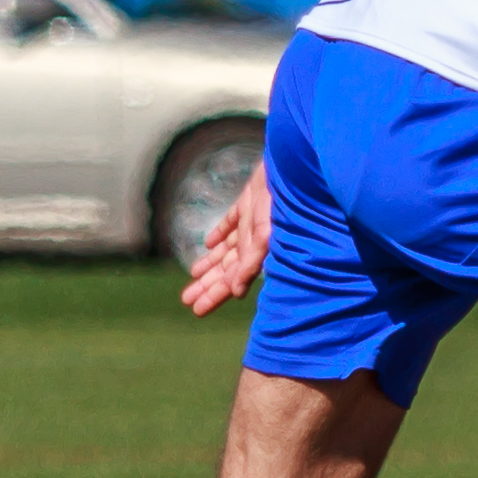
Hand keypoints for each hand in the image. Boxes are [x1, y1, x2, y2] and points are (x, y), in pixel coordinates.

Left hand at [179, 158, 272, 315]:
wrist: (289, 166)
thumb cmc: (280, 201)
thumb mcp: (265, 234)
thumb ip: (252, 262)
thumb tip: (236, 292)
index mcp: (257, 251)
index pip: (231, 279)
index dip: (216, 294)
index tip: (198, 310)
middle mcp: (253, 240)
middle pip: (226, 268)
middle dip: (209, 285)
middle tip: (187, 300)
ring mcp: (250, 222)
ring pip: (226, 250)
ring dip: (210, 264)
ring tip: (194, 277)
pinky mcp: (249, 202)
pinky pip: (232, 222)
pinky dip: (220, 234)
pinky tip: (209, 244)